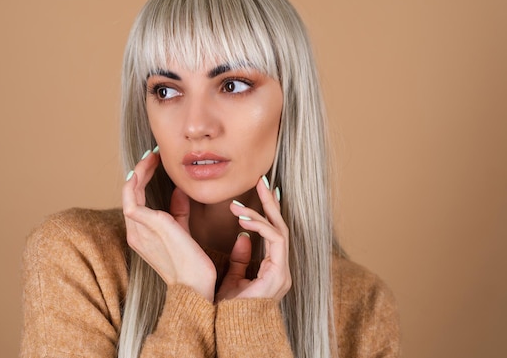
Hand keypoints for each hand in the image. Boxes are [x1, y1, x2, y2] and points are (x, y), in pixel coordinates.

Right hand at [122, 148, 216, 301]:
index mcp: (142, 235)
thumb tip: (178, 190)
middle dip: (140, 171)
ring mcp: (138, 230)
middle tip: (154, 155)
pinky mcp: (147, 225)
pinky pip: (133, 196)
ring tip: (152, 156)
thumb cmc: (192, 264)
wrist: (196, 285)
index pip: (136, 201)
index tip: (156, 163)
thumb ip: (178, 212)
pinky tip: (150, 166)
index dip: (143, 180)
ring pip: (129, 191)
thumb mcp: (183, 232)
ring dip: (139, 171)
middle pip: (129, 194)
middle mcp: (135, 233)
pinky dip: (139, 178)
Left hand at [215, 177, 290, 301]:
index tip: (257, 191)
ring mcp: (282, 272)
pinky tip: (243, 219)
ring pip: (279, 231)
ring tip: (237, 205)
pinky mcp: (279, 274)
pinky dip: (260, 227)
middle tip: (261, 181)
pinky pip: (276, 241)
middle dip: (270, 202)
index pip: (273, 233)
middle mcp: (281, 269)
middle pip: (280, 227)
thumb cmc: (228, 310)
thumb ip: (240, 260)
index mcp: (272, 269)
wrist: (229, 331)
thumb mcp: (232, 279)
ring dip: (259, 213)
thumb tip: (243, 238)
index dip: (266, 211)